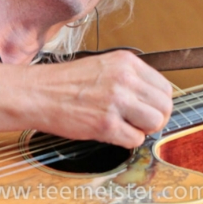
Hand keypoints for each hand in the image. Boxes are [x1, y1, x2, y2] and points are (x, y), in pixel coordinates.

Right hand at [26, 50, 172, 147]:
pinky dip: (126, 141)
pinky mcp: (106, 124)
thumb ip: (129, 78)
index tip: (148, 109)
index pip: (164, 87)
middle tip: (140, 122)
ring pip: (155, 123)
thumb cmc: (65, 82)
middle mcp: (125, 79)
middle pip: (164, 106)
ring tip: (125, 126)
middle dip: (155, 118)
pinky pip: (135, 140)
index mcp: (126, 62)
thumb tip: (152, 98)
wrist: (38, 93)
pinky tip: (110, 132)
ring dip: (143, 130)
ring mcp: (116, 101)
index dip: (158, 103)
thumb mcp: (103, 66)